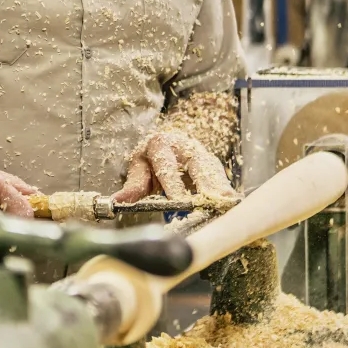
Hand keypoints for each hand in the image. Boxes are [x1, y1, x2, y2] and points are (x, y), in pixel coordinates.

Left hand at [113, 130, 235, 203]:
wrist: (165, 145)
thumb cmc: (150, 160)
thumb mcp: (139, 169)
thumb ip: (133, 186)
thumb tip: (116, 202)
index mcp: (161, 144)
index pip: (167, 165)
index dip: (173, 183)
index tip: (178, 200)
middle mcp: (184, 145)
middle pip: (197, 163)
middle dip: (206, 182)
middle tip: (214, 199)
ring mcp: (200, 153)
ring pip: (212, 169)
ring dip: (220, 187)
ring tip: (227, 203)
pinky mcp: (212, 163)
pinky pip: (220, 176)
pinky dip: (226, 190)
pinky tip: (231, 204)